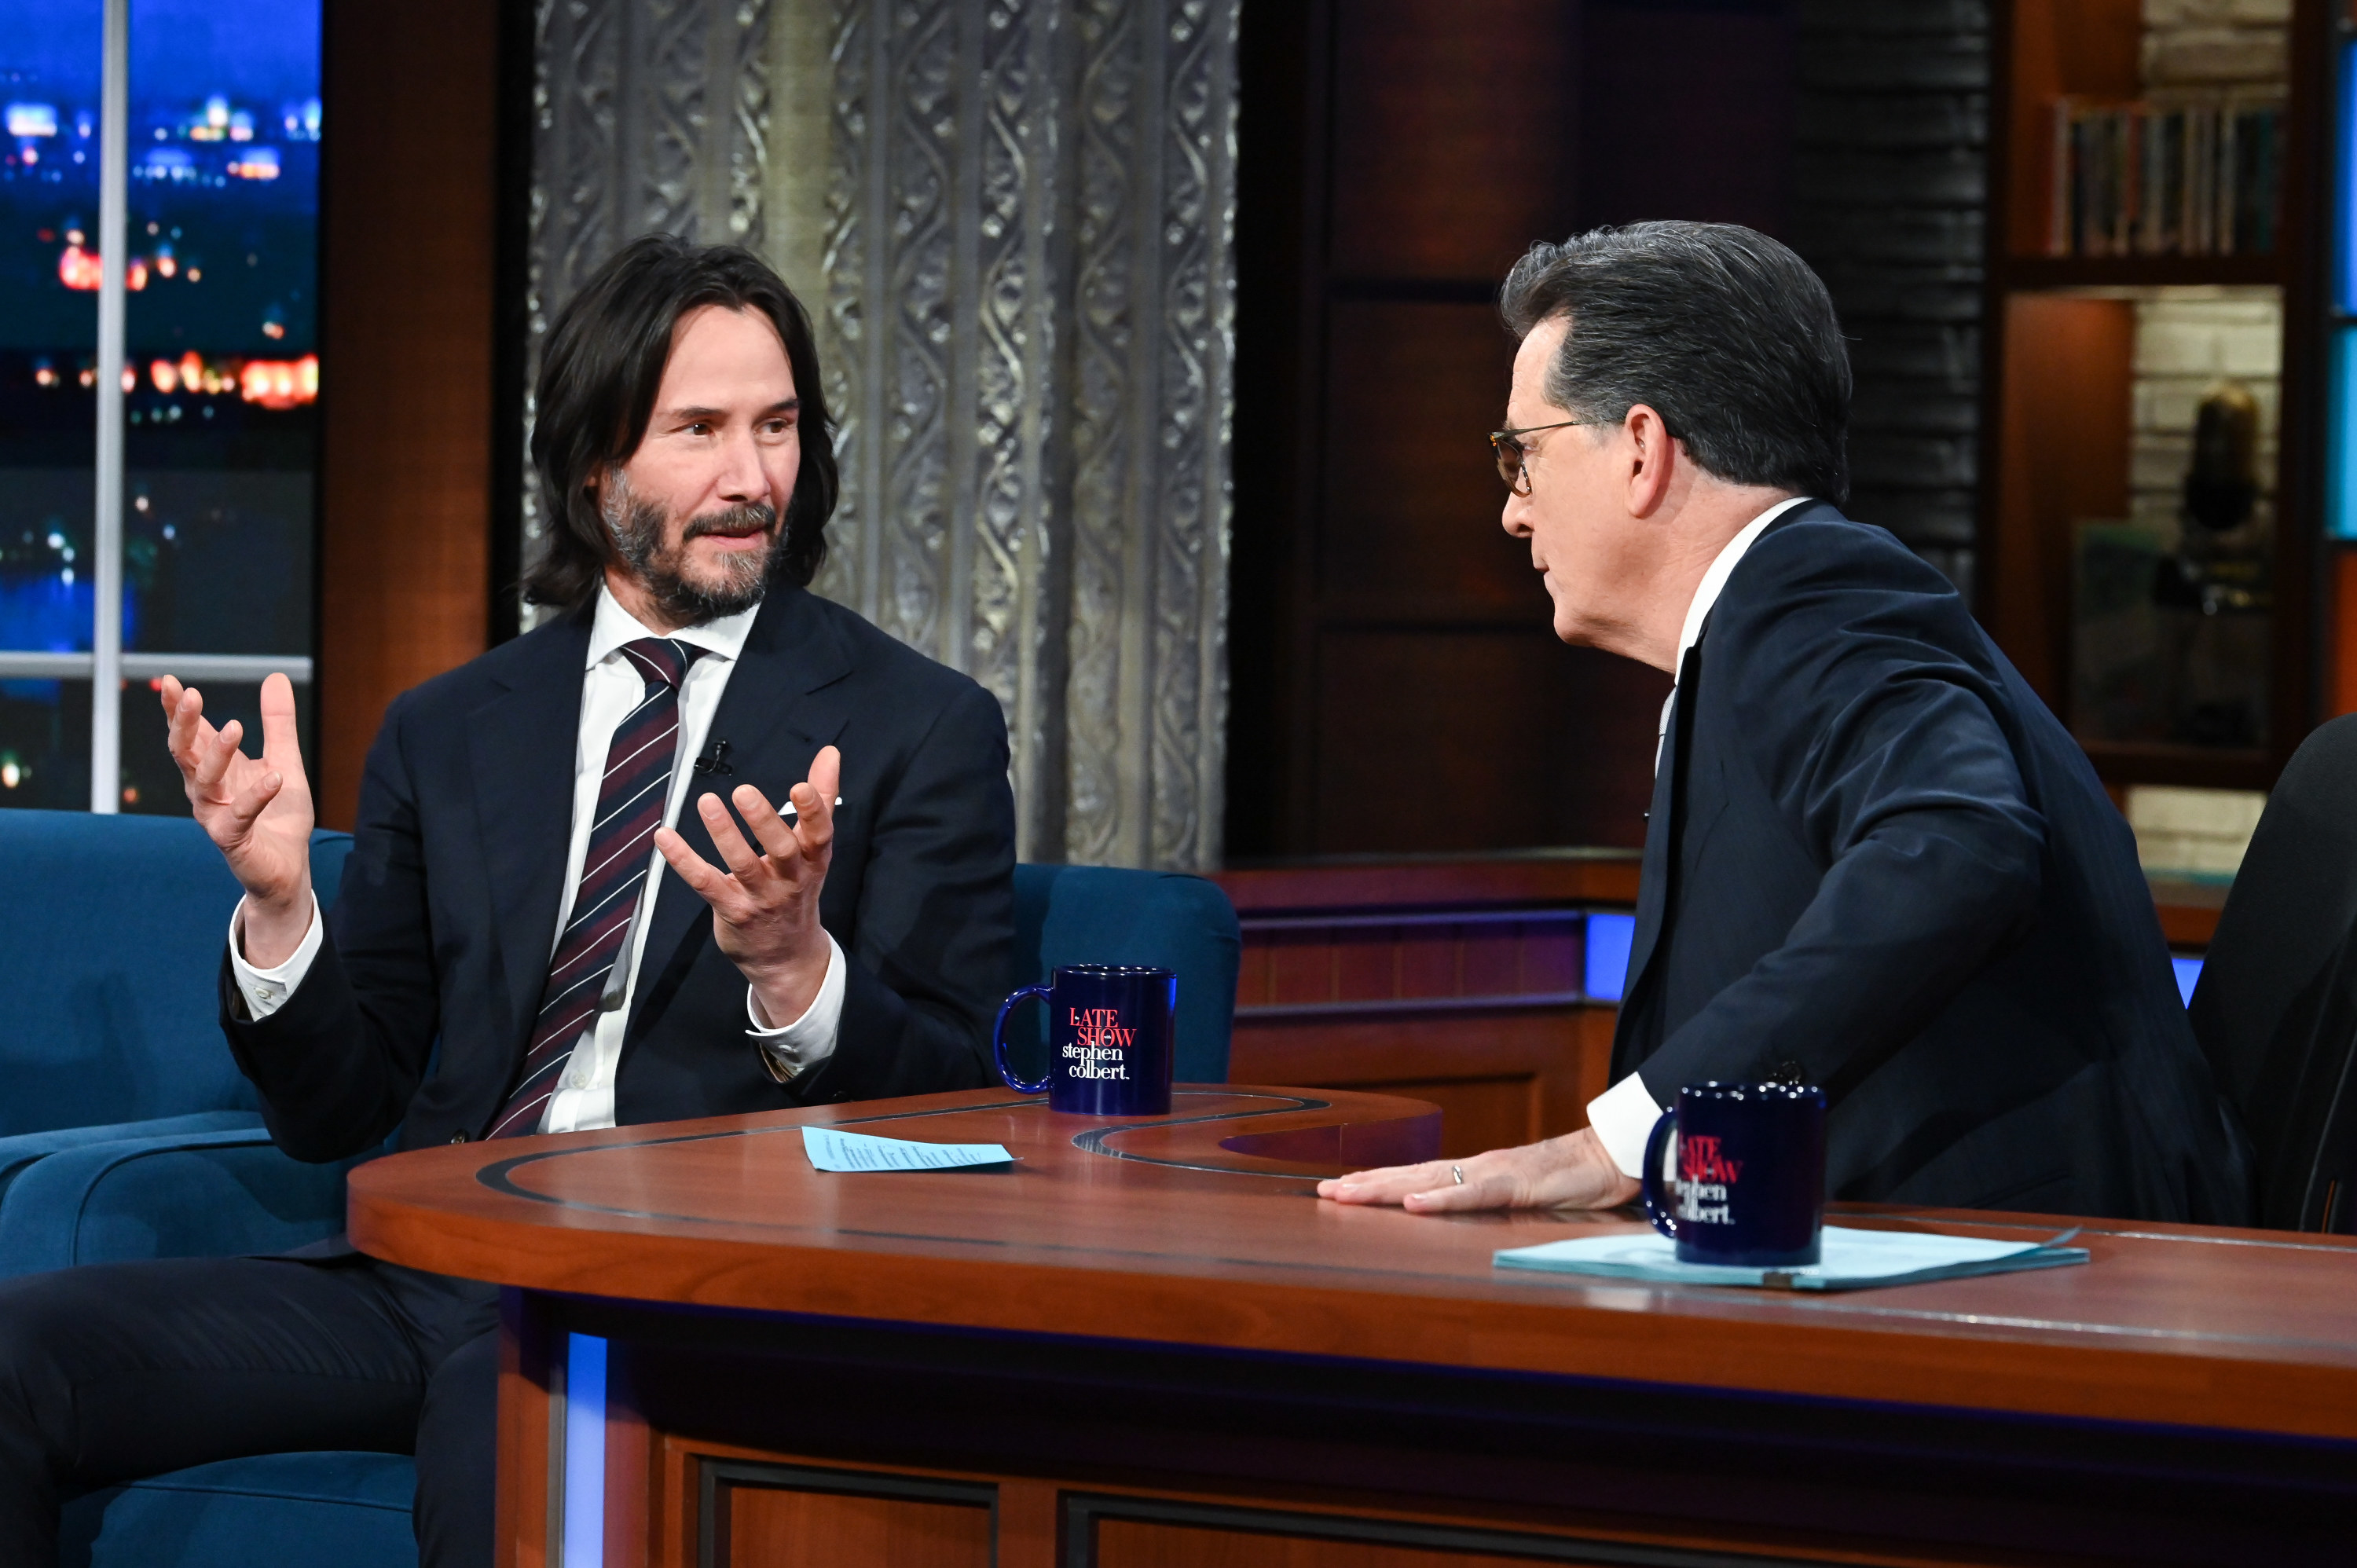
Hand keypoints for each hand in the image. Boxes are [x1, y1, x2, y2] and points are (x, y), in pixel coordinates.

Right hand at [161, 672, 314, 965]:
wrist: (289, 867)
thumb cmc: (280, 815)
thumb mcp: (284, 759)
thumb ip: (278, 722)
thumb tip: (275, 676)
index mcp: (215, 769)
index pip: (192, 734)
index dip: (179, 710)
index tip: (172, 682)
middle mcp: (206, 789)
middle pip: (185, 752)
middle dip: (184, 724)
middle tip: (191, 694)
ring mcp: (214, 815)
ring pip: (204, 781)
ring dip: (217, 753)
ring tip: (237, 727)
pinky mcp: (232, 839)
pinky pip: (240, 815)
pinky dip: (256, 796)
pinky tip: (274, 778)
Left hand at [655, 745, 838, 1025]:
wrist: (786, 955)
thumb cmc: (797, 888)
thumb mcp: (815, 849)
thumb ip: (821, 799)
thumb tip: (830, 753)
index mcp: (813, 860)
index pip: (819, 835)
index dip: (813, 812)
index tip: (801, 786)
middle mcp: (790, 880)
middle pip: (782, 850)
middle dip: (763, 821)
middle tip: (743, 792)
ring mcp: (760, 898)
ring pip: (742, 865)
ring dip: (724, 834)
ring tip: (707, 802)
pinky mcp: (731, 910)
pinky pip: (706, 883)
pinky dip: (683, 860)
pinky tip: (664, 837)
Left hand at [1316, 1126, 1640, 1214]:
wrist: (1614, 1155)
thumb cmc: (1572, 1178)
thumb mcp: (1524, 1196)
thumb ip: (1494, 1202)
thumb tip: (1462, 1213)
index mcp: (1477, 1172)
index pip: (1417, 1176)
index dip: (1378, 1181)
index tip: (1340, 1188)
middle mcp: (1477, 1168)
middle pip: (1412, 1175)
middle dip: (1366, 1184)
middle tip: (1323, 1192)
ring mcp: (1495, 1174)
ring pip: (1431, 1181)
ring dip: (1387, 1188)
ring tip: (1348, 1194)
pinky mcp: (1517, 1186)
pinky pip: (1473, 1195)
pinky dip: (1441, 1199)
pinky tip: (1413, 1204)